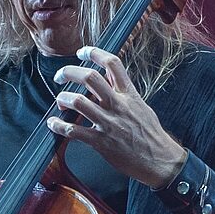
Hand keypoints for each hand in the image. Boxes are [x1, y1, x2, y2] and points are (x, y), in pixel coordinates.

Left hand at [46, 46, 187, 187]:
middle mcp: (118, 105)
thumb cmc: (150, 135)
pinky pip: (74, 131)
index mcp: (129, 94)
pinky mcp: (101, 142)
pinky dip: (59, 126)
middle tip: (60, 76)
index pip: (112, 63)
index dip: (94, 53)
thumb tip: (110, 77)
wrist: (160, 161)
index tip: (81, 52)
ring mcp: (109, 123)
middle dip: (69, 72)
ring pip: (79, 101)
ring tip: (59, 102)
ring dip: (62, 99)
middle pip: (90, 77)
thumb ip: (124, 91)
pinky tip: (54, 124)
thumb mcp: (141, 106)